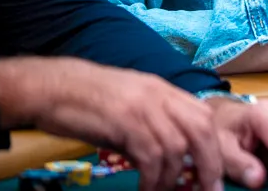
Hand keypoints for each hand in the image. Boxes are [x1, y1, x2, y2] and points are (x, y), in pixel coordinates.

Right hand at [0, 57, 223, 190]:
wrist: (52, 87)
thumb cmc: (88, 101)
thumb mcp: (130, 107)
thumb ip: (152, 126)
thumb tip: (169, 160)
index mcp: (163, 90)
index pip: (204, 115)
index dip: (215, 146)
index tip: (214, 174)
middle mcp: (159, 94)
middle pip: (202, 129)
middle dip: (209, 164)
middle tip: (207, 189)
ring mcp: (142, 106)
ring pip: (177, 147)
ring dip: (173, 178)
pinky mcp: (124, 121)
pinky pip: (151, 156)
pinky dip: (152, 179)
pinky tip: (145, 189)